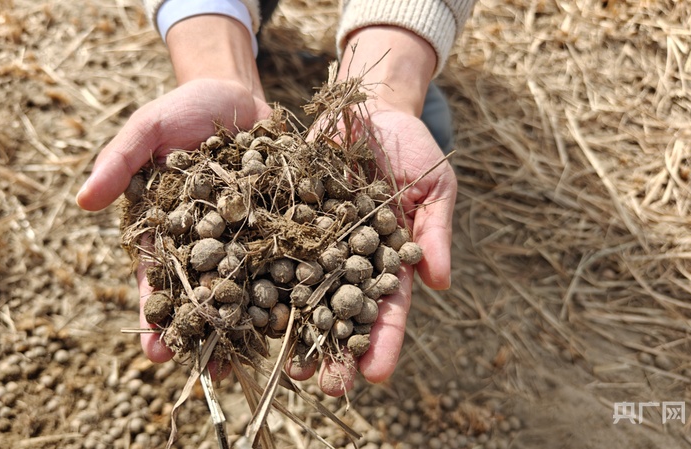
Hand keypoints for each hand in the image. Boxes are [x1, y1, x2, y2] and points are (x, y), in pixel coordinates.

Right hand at [76, 16, 270, 362]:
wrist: (238, 95)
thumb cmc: (183, 110)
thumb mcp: (148, 128)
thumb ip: (119, 160)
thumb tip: (82, 200)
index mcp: (170, 230)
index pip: (158, 278)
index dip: (156, 313)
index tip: (154, 349)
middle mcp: (210, 241)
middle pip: (206, 292)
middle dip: (207, 332)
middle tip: (211, 372)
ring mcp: (249, 236)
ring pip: (250, 284)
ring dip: (254, 321)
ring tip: (260, 358)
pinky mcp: (286, 224)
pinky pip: (291, 255)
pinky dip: (295, 281)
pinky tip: (305, 312)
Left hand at [288, 26, 456, 395]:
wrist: (365, 109)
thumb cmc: (410, 148)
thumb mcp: (433, 186)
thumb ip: (434, 232)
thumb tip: (442, 283)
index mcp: (388, 259)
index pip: (388, 308)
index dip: (383, 341)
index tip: (375, 375)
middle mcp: (348, 260)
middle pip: (341, 313)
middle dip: (335, 351)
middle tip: (325, 386)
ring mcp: (314, 244)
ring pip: (301, 293)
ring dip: (293, 330)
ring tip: (285, 364)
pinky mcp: (284, 221)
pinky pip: (269, 252)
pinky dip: (259, 280)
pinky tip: (248, 309)